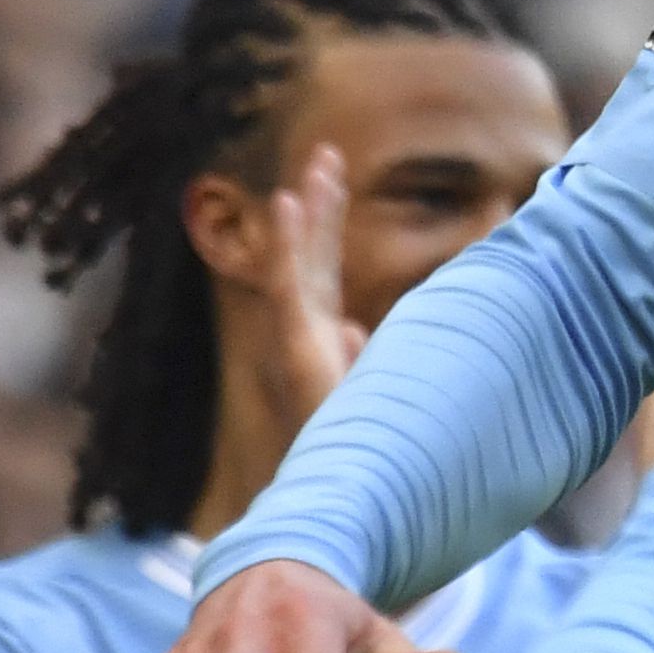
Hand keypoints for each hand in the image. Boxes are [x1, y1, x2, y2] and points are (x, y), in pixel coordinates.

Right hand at [240, 145, 364, 432]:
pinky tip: (285, 204)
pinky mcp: (297, 349)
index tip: (332, 180)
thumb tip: (354, 329)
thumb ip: (360, 358)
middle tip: (327, 155)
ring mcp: (298, 341)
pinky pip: (287, 287)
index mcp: (323, 342)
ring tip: (312, 171)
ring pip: (297, 264)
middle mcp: (305, 337)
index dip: (324, 226)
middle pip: (311, 258)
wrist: (340, 497)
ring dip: (305, 215)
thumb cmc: (359, 451)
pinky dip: (284, 245)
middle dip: (319, 207)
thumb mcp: (369, 393)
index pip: (323, 271)